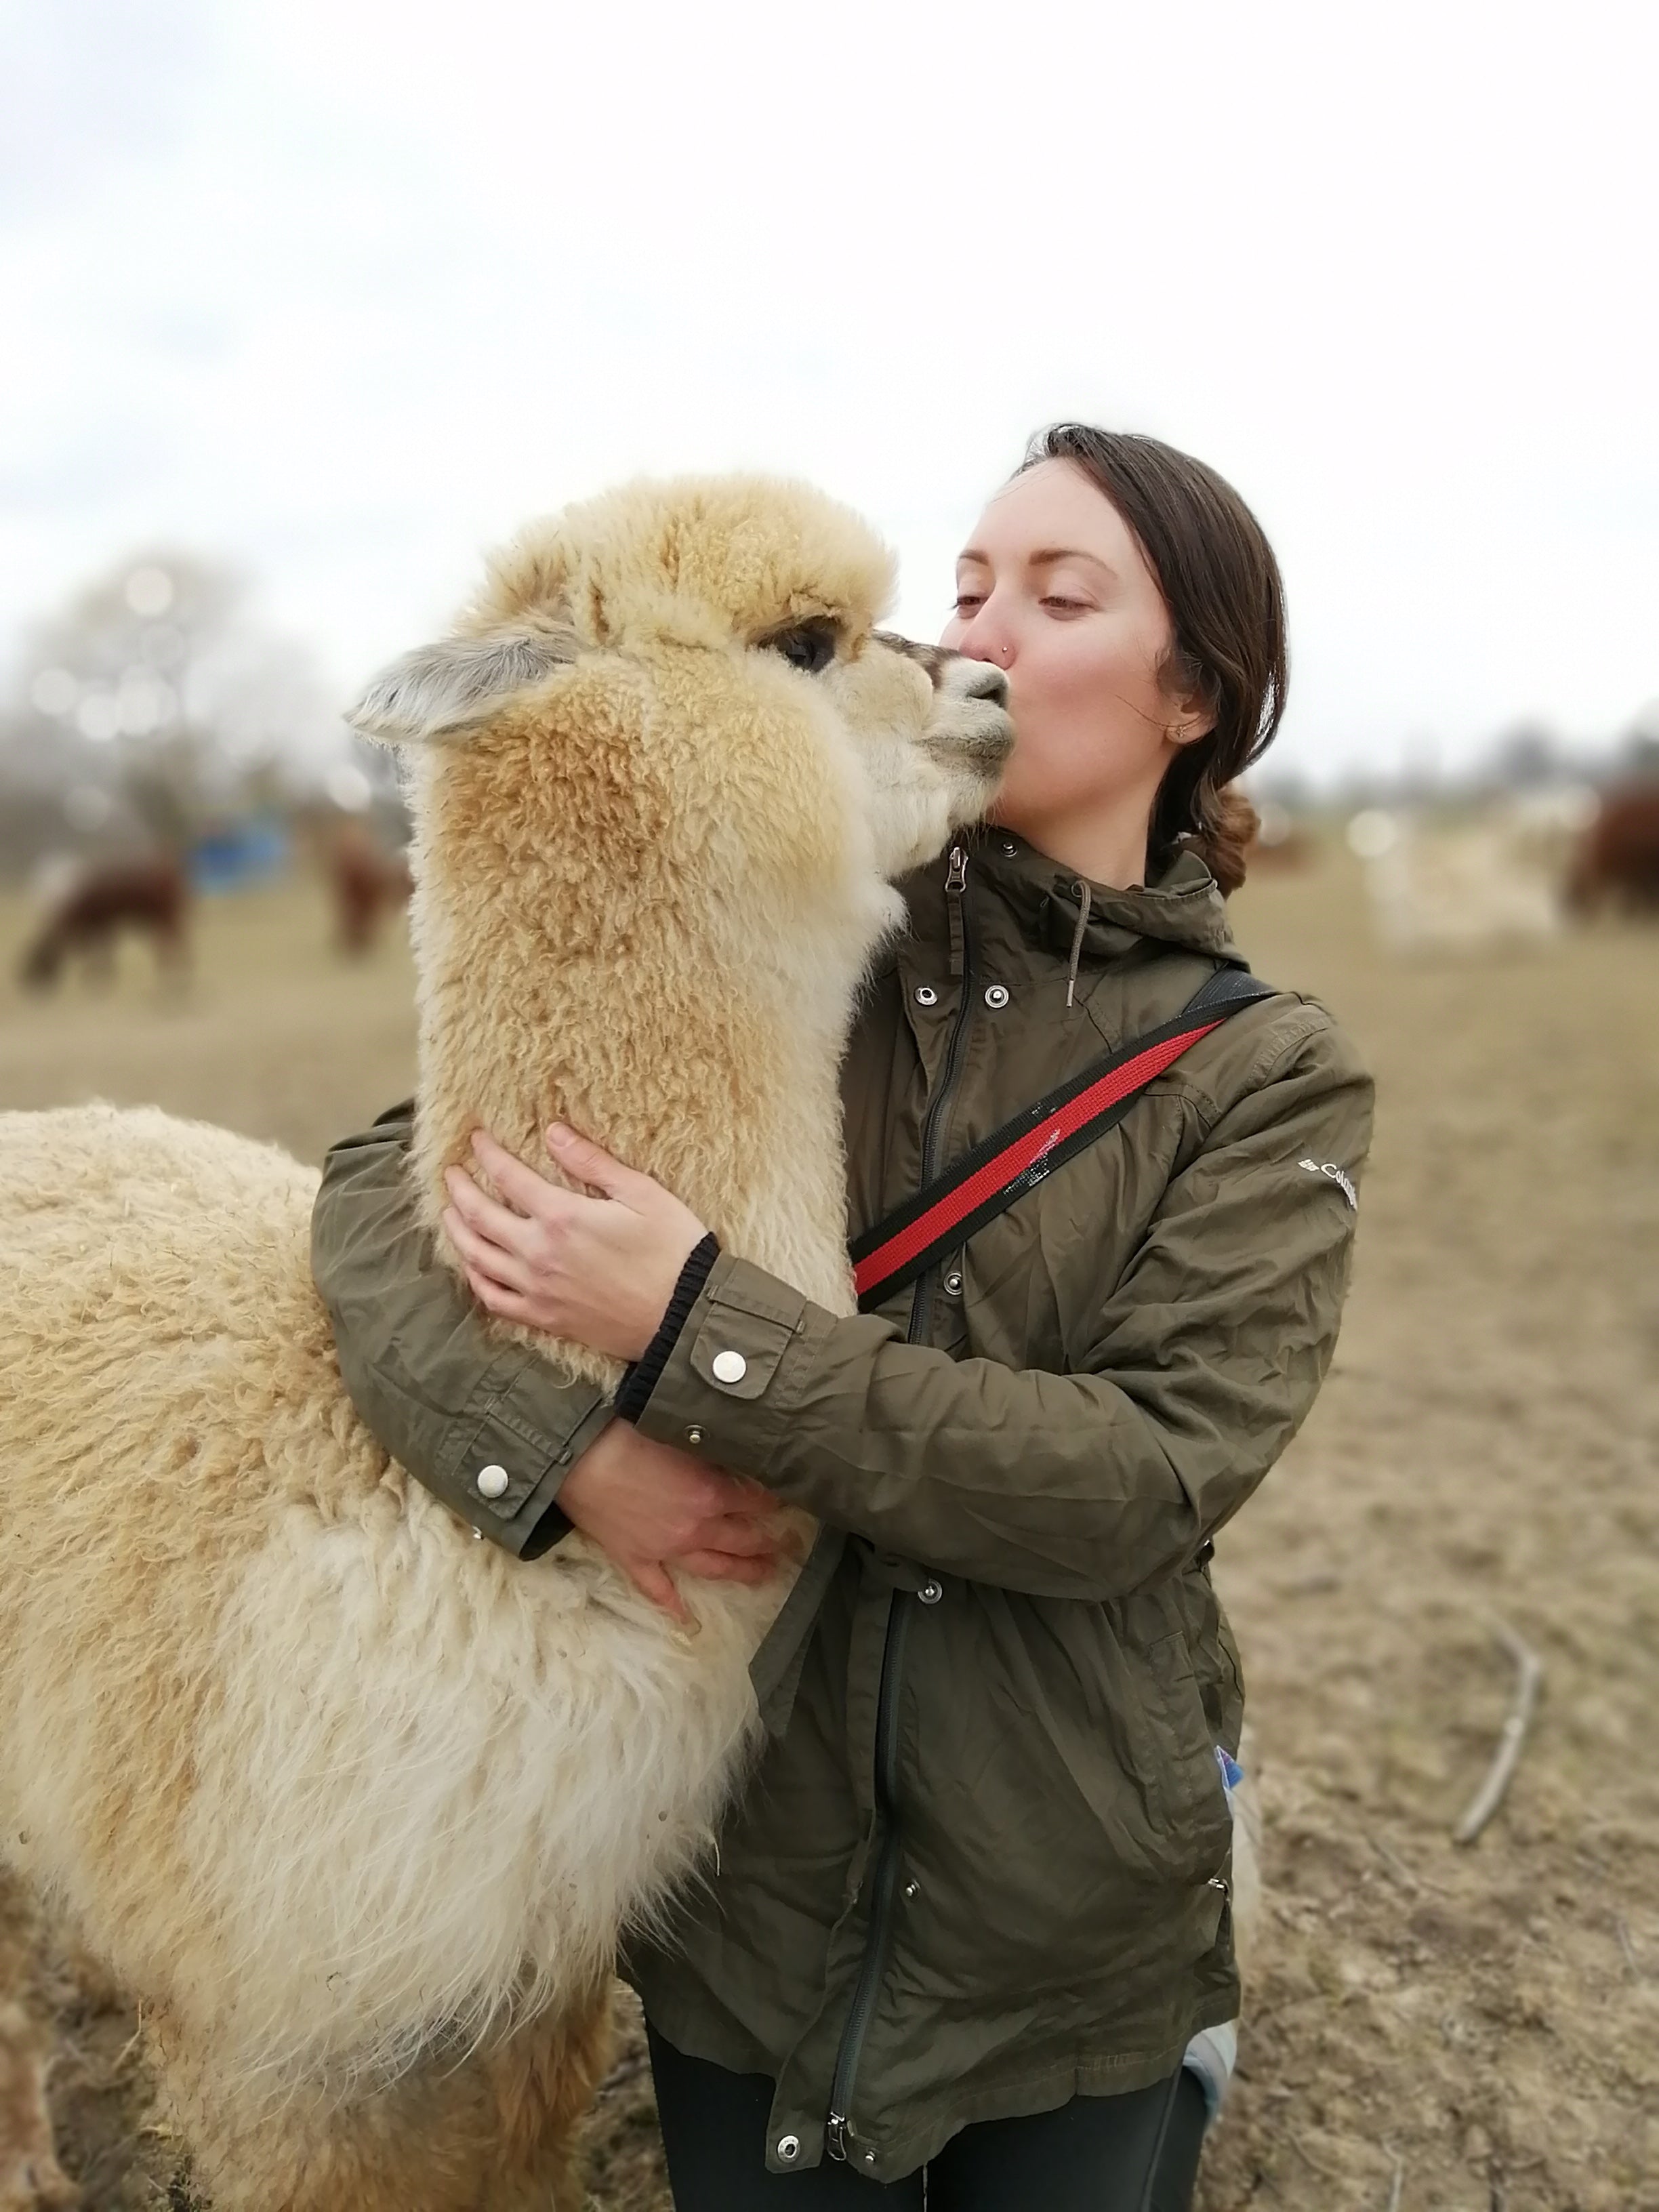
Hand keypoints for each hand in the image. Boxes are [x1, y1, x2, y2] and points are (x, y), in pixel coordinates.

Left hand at [442, 1124, 708, 1362]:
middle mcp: (538, 1253)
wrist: (684, 1317)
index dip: (488, 1153)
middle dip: (460, 1189)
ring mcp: (537, 1289)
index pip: (508, 1176)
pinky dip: (475, 1279)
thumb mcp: (642, 1194)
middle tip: (451, 1173)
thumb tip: (554, 1132)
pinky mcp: (544, 1318)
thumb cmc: (672, 1251)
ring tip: (450, 1213)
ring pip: (477, 1257)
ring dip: (457, 1231)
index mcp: (562, 1217)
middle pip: (480, 1216)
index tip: (477, 1138)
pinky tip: (473, 1266)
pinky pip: (493, 1299)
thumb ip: (593, 1162)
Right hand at [559, 1420, 794, 1619]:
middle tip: (791, 1544)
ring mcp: (664, 1549)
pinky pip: (657, 1589)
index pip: (756, 1499)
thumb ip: (711, 1446)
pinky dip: (673, 1606)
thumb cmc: (624, 1432)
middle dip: (770, 1541)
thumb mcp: (679, 1431)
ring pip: (713, 1567)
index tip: (786, 1496)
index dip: (773, 1498)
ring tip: (765, 1574)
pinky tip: (688, 1620)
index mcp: (710, 1493)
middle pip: (743, 1538)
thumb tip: (734, 1448)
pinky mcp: (634, 1558)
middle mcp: (695, 1528)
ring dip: (742, 1571)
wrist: (572, 1456)